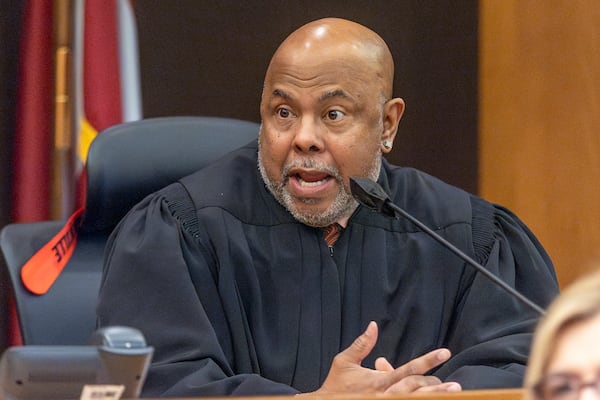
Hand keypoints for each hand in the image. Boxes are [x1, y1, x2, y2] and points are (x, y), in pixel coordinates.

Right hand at [302, 321, 460, 394]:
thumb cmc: (336, 385)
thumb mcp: (345, 361)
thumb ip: (362, 344)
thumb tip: (374, 325)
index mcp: (378, 381)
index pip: (408, 368)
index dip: (428, 360)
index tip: (445, 353)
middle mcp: (385, 395)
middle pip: (417, 390)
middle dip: (436, 386)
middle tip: (455, 385)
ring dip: (434, 397)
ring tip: (454, 394)